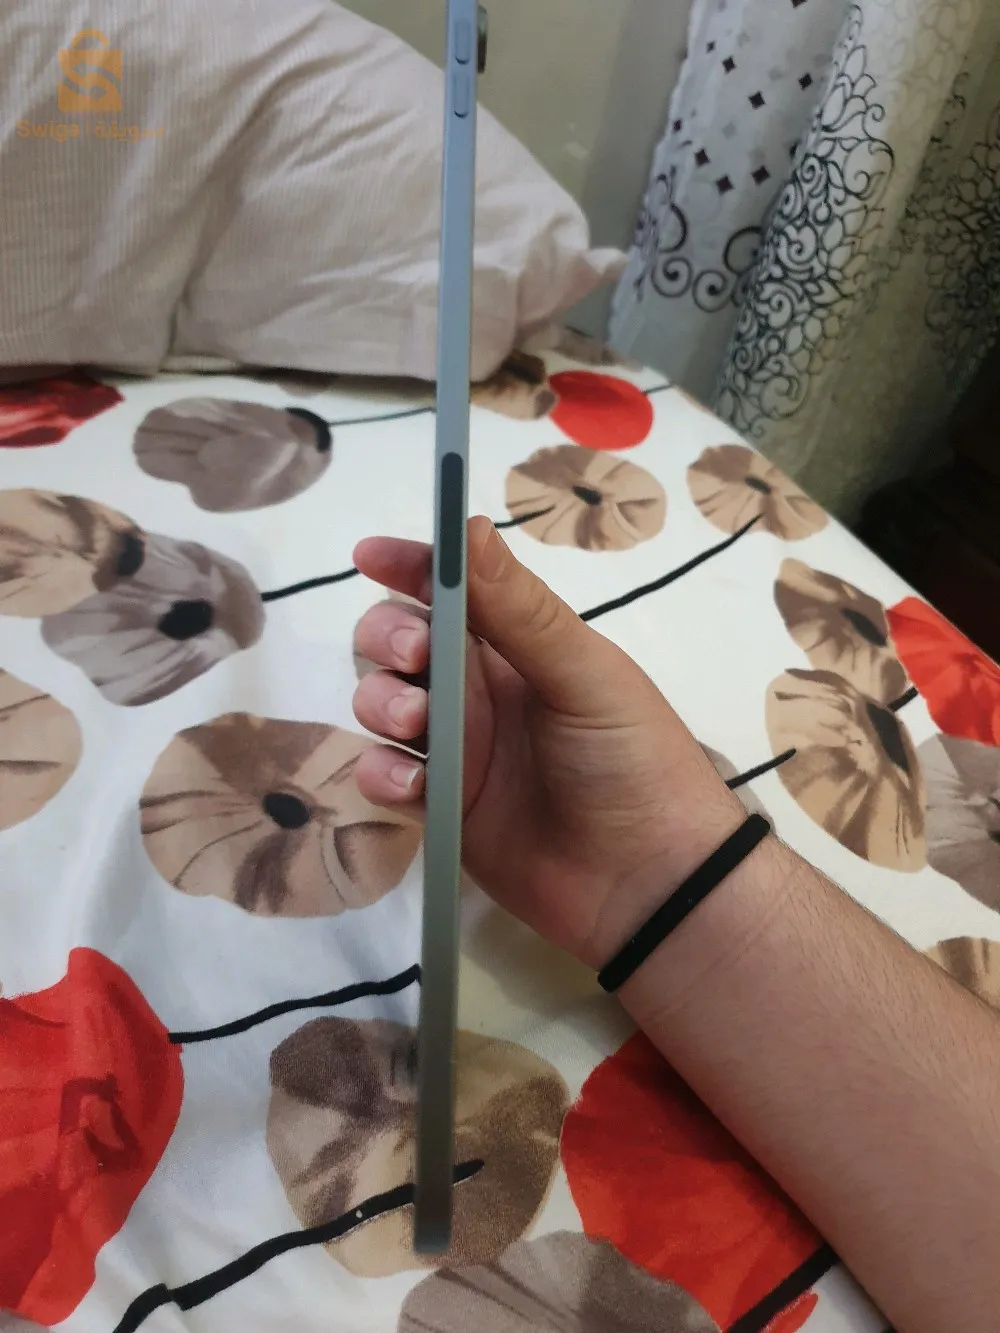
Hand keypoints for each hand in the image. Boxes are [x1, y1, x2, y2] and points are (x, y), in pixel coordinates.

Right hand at [352, 518, 744, 967]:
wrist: (650, 885)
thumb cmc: (633, 760)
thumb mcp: (584, 674)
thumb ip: (520, 609)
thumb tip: (466, 524)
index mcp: (521, 645)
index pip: (451, 589)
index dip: (409, 566)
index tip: (370, 555)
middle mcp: (480, 689)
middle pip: (399, 643)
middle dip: (388, 638)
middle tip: (413, 659)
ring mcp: (457, 750)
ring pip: (381, 705)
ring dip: (379, 703)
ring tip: (416, 728)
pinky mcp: (440, 810)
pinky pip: (386, 778)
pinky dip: (382, 775)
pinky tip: (410, 788)